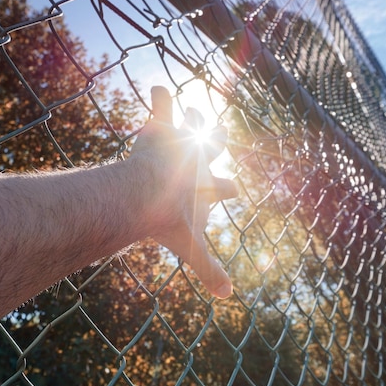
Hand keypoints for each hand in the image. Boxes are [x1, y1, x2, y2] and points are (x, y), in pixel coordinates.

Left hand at [130, 86, 237, 297]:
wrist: (149, 192)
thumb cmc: (170, 218)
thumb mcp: (191, 247)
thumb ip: (209, 270)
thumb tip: (227, 297)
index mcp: (207, 187)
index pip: (223, 188)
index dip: (228, 189)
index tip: (236, 190)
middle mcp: (199, 161)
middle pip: (214, 147)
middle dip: (218, 141)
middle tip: (221, 132)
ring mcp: (182, 143)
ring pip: (191, 124)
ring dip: (193, 116)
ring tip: (191, 106)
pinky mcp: (161, 130)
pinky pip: (161, 109)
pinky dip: (160, 98)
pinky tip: (156, 87)